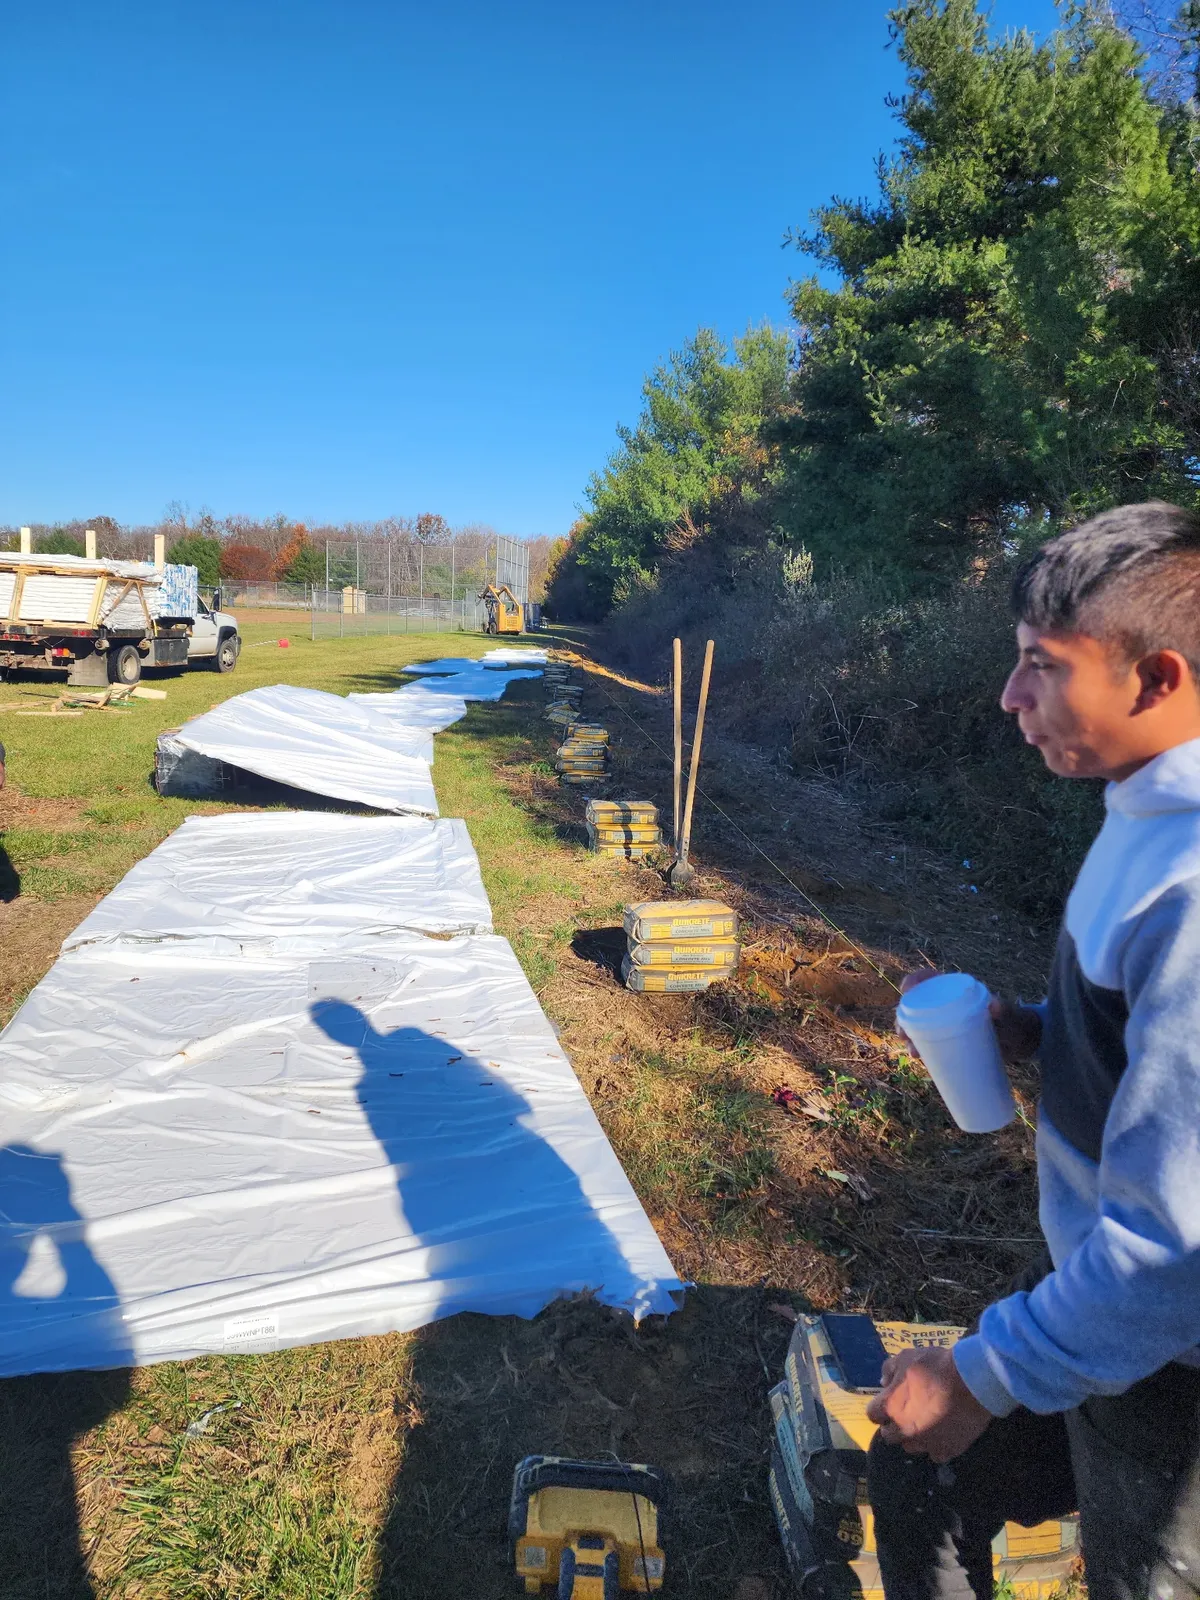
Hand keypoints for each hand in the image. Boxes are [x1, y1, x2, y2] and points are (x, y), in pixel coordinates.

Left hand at [865, 1347, 991, 1462]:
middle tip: (907, 1412)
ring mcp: (926, 1443)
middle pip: (889, 1435)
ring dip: (914, 1437)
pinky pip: (935, 1454)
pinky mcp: (947, 1451)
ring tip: (925, 1423)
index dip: (880, 1407)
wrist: (971, 1382)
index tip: (890, 1401)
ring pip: (911, 1447)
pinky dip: (936, 1446)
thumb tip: (884, 1382)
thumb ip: (889, 1369)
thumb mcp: (906, 1356)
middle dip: (894, 1424)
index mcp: (891, 1407)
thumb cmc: (935, 1366)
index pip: (873, 1414)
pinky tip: (943, 1433)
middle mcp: (904, 1430)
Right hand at [898, 972, 1040, 1063]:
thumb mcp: (1010, 1015)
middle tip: (904, 1034)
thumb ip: (1005, 1009)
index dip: (915, 981)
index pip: (931, 980)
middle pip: (919, 1006)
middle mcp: (949, 1006)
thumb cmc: (1016, 1022)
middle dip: (904, 1018)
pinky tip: (918, 1058)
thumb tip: (993, 1004)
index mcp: (958, 991)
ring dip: (909, 1036)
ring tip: (914, 1052)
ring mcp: (948, 1024)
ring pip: (920, 1026)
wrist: (1022, 1042)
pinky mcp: (951, 1041)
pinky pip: (930, 1042)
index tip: (906, 990)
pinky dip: (921, 1048)